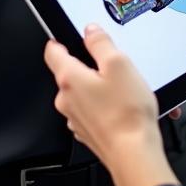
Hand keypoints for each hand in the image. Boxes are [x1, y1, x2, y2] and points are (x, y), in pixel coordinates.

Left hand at [44, 25, 165, 170]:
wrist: (134, 154)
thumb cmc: (126, 113)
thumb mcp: (119, 64)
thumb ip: (101, 43)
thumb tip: (91, 31)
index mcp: (69, 78)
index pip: (52, 51)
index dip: (60, 40)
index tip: (67, 37)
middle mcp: (66, 99)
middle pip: (71, 72)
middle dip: (90, 66)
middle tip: (112, 65)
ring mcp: (76, 118)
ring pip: (84, 93)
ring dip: (100, 88)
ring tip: (126, 90)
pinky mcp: (88, 132)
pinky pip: (93, 111)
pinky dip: (106, 106)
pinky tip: (126, 107)